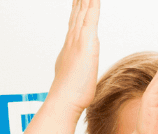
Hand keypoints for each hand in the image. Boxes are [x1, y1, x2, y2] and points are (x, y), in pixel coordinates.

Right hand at [48, 0, 100, 114]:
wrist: (65, 99)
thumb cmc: (71, 94)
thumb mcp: (75, 76)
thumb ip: (77, 68)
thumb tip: (78, 68)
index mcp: (71, 47)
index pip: (75, 23)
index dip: (77, 10)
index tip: (78, 0)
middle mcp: (72, 40)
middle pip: (78, 14)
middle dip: (80, 0)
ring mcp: (78, 40)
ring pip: (83, 13)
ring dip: (85, 0)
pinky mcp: (87, 43)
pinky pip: (91, 19)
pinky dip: (93, 6)